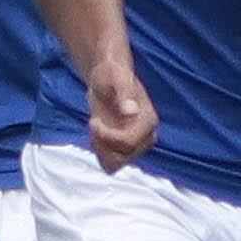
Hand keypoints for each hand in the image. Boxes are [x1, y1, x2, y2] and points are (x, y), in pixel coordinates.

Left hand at [85, 59, 154, 173]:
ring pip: (116, 164)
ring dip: (100, 149)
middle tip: (94, 124)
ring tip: (95, 131)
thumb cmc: (112, 75)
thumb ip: (124, 92)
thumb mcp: (116, 78)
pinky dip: (101, 154)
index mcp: (148, 121)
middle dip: (103, 143)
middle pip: (122, 156)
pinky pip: (112, 165)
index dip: (106, 136)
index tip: (92, 121)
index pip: (128, 142)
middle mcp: (146, 136)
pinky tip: (97, 137)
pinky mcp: (125, 149)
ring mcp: (137, 145)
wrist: (107, 79)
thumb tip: (130, 111)